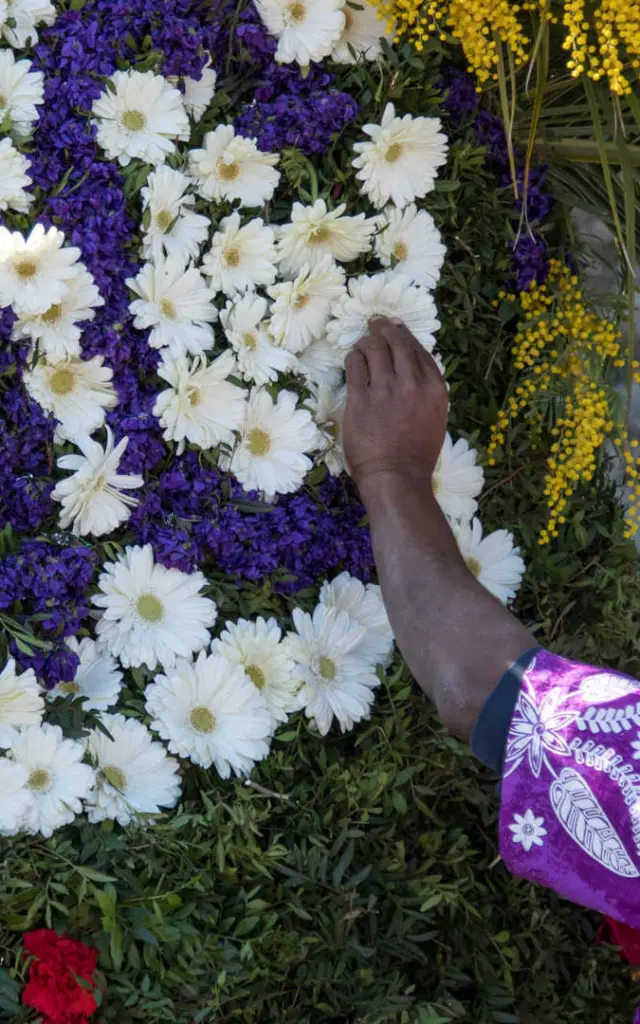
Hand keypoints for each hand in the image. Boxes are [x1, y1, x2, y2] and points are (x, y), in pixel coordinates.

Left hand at [342, 317, 447, 492]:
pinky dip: (353, 358)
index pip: (418, 350)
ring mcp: (385, 390)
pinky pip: (355, 365)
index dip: (404, 334)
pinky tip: (352, 360)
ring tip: (361, 343)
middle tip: (375, 322)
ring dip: (366, 342)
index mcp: (435, 389)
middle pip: (397, 343)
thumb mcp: (434, 418)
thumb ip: (425, 392)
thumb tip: (411, 371)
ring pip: (373, 348)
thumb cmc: (416, 455)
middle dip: (385, 328)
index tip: (395, 326)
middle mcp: (412, 384)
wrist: (396, 477)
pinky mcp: (361, 398)